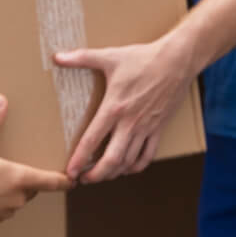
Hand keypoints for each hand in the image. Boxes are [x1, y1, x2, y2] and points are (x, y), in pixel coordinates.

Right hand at [0, 95, 73, 229]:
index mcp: (21, 179)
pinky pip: (2, 207)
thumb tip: (1, 99)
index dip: (67, 179)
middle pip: (34, 187)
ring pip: (17, 198)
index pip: (55, 182)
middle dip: (31, 177)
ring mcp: (6, 212)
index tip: (75, 178)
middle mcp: (19, 198)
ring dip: (12, 188)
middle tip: (24, 164)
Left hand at [53, 34, 197, 181]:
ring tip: (101, 176)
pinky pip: (148, 155)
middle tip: (84, 180)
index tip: (70, 172)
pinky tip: (127, 169)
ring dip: (114, 173)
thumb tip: (57, 56)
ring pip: (129, 161)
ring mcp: (146, 127)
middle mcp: (130, 122)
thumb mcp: (110, 56)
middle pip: (112, 159)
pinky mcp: (159, 128)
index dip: (79, 159)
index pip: (92, 140)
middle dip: (96, 175)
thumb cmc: (143, 58)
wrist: (178, 60)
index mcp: (114, 108)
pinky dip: (136, 166)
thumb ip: (81, 58)